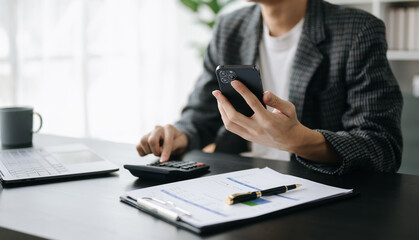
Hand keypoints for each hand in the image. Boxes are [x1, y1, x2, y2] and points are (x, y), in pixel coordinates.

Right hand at [136, 124, 187, 161]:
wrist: (175, 137)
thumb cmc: (179, 140)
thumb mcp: (182, 143)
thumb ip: (173, 147)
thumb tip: (163, 155)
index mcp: (169, 128)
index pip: (165, 141)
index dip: (165, 152)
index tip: (163, 160)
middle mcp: (158, 129)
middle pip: (151, 140)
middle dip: (156, 151)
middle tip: (160, 154)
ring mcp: (150, 132)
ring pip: (143, 142)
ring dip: (149, 151)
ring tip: (156, 151)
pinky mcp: (144, 138)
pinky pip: (138, 146)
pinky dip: (143, 152)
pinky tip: (150, 152)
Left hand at [212, 80, 340, 164]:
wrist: (290, 141)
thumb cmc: (289, 121)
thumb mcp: (289, 109)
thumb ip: (277, 100)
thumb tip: (265, 93)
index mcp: (268, 120)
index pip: (252, 103)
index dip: (242, 91)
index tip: (234, 82)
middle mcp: (257, 129)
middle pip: (234, 116)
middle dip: (223, 102)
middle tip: (217, 91)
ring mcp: (251, 135)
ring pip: (230, 124)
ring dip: (222, 110)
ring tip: (219, 99)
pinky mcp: (247, 137)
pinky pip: (232, 128)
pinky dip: (225, 117)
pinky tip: (224, 108)